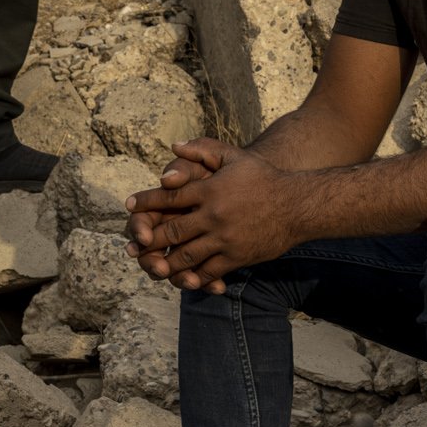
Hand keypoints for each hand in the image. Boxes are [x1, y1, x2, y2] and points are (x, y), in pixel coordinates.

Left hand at [126, 147, 300, 290]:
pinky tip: (182, 279)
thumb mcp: (234, 156)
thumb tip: (173, 147)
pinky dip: (193, 277)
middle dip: (149, 239)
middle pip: (172, 230)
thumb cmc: (264, 178)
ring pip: (186, 255)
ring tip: (152, 266)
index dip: (146, 202)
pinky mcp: (236, 257)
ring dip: (166, 263)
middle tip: (133, 244)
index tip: (128, 206)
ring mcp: (224, 239)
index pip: (169, 196)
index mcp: (210, 189)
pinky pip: (208, 271)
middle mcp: (213, 215)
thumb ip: (203, 149)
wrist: (297, 205)